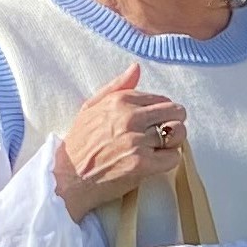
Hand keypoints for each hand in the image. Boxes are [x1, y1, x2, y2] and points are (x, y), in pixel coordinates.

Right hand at [54, 66, 186, 219]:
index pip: (161, 99)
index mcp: (120, 100)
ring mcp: (137, 140)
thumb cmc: (80, 144)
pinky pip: (173, 157)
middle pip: (176, 112)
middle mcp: (130, 117)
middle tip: (161, 136)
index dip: (160, 113)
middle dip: (172, 123)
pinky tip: (155, 163)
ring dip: (173, 142)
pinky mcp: (141, 163)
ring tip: (158, 149)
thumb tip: (136, 68)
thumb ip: (117, 86)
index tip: (151, 124)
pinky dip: (168, 161)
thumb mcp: (91, 107)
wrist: (67, 178)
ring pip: (178, 133)